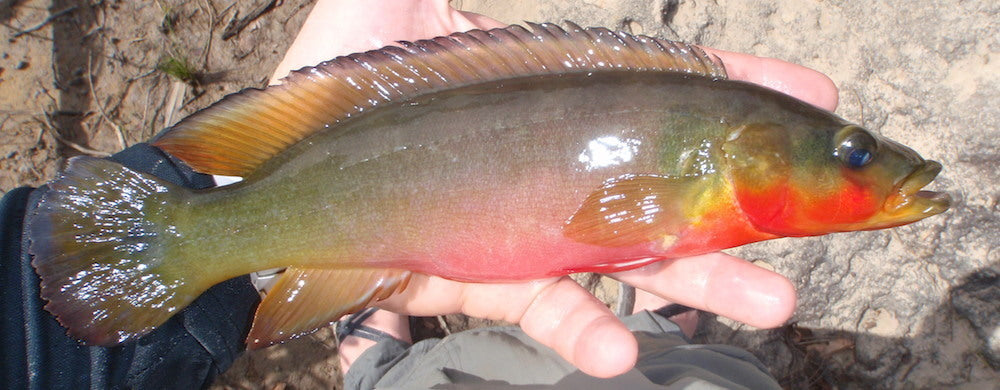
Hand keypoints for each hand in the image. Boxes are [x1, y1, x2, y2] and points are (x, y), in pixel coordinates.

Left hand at [274, 0, 837, 377]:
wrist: (264, 173)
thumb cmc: (330, 80)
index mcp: (551, 92)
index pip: (664, 93)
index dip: (743, 95)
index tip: (817, 100)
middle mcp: (552, 161)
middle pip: (668, 190)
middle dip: (750, 212)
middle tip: (819, 232)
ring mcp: (523, 225)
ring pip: (628, 262)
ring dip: (701, 284)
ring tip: (769, 303)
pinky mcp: (482, 278)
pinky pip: (543, 309)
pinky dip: (582, 328)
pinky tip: (621, 348)